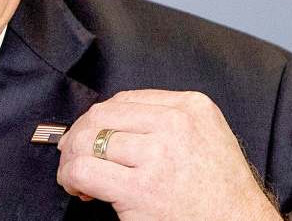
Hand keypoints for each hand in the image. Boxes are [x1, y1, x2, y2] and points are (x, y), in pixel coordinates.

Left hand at [56, 89, 281, 219]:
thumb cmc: (221, 190)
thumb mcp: (206, 136)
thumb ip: (165, 120)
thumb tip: (110, 122)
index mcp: (191, 107)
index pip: (125, 100)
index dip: (99, 118)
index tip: (89, 134)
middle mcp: (175, 125)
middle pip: (102, 116)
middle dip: (78, 134)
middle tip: (72, 153)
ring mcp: (158, 156)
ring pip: (89, 141)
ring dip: (71, 158)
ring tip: (74, 174)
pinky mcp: (142, 190)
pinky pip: (85, 171)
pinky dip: (70, 177)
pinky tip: (77, 188)